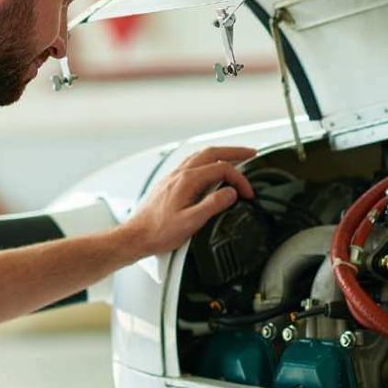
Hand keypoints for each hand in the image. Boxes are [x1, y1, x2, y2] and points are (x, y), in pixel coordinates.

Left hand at [123, 146, 255, 257]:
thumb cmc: (159, 231)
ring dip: (220, 153)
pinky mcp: (170, 182)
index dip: (239, 179)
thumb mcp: (191, 223)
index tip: (247, 192)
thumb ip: (213, 205)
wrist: (137, 235)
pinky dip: (207, 160)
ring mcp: (174, 176)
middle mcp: (180, 174)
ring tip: (234, 157)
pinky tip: (209, 167)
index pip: (221, 169)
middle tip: (250, 154)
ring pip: (201, 155)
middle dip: (234, 152)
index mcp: (187, 180)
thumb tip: (230, 193)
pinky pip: (192, 162)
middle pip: (212, 152)